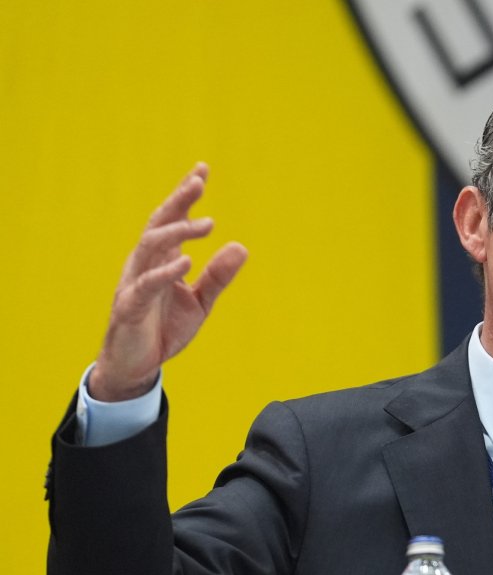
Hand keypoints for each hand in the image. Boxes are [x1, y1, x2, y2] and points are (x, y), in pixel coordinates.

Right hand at [89, 163, 247, 400]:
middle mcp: (145, 264)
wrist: (136, 365)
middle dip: (178, 201)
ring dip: (178, 232)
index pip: (173, 220)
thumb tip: (241, 247)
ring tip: (207, 223)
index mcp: (162, 259)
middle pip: (159, 223)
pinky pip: (145, 284)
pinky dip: (165, 272)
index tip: (202, 169)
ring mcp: (135, 283)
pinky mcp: (129, 307)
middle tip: (199, 181)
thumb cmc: (163, 328)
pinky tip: (186, 261)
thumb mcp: (200, 302)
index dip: (185, 195)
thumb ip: (218, 276)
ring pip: (150, 246)